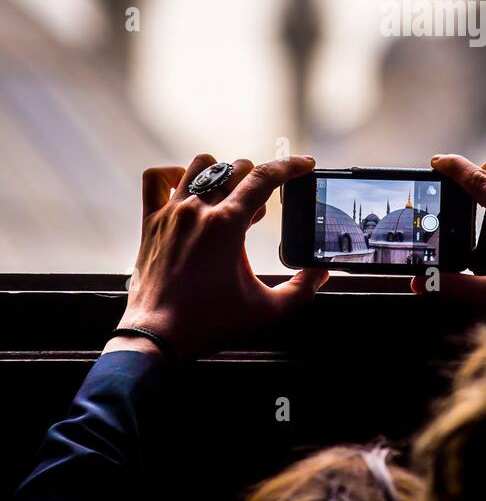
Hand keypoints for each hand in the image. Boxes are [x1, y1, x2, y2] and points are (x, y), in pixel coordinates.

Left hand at [104, 154, 327, 360]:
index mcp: (227, 224)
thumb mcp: (267, 311)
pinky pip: (155, 179)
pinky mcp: (150, 222)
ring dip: (222, 172)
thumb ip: (301, 290)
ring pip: (200, 165)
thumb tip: (320, 273)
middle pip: (236, 168)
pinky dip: (173, 174)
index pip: (265, 177)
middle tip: (261, 209)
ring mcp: (171, 212)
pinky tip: (186, 188)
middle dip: (258, 179)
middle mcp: (198, 210)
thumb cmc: (209, 323)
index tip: (305, 164)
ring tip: (229, 196)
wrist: (158, 336)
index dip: (291, 166)